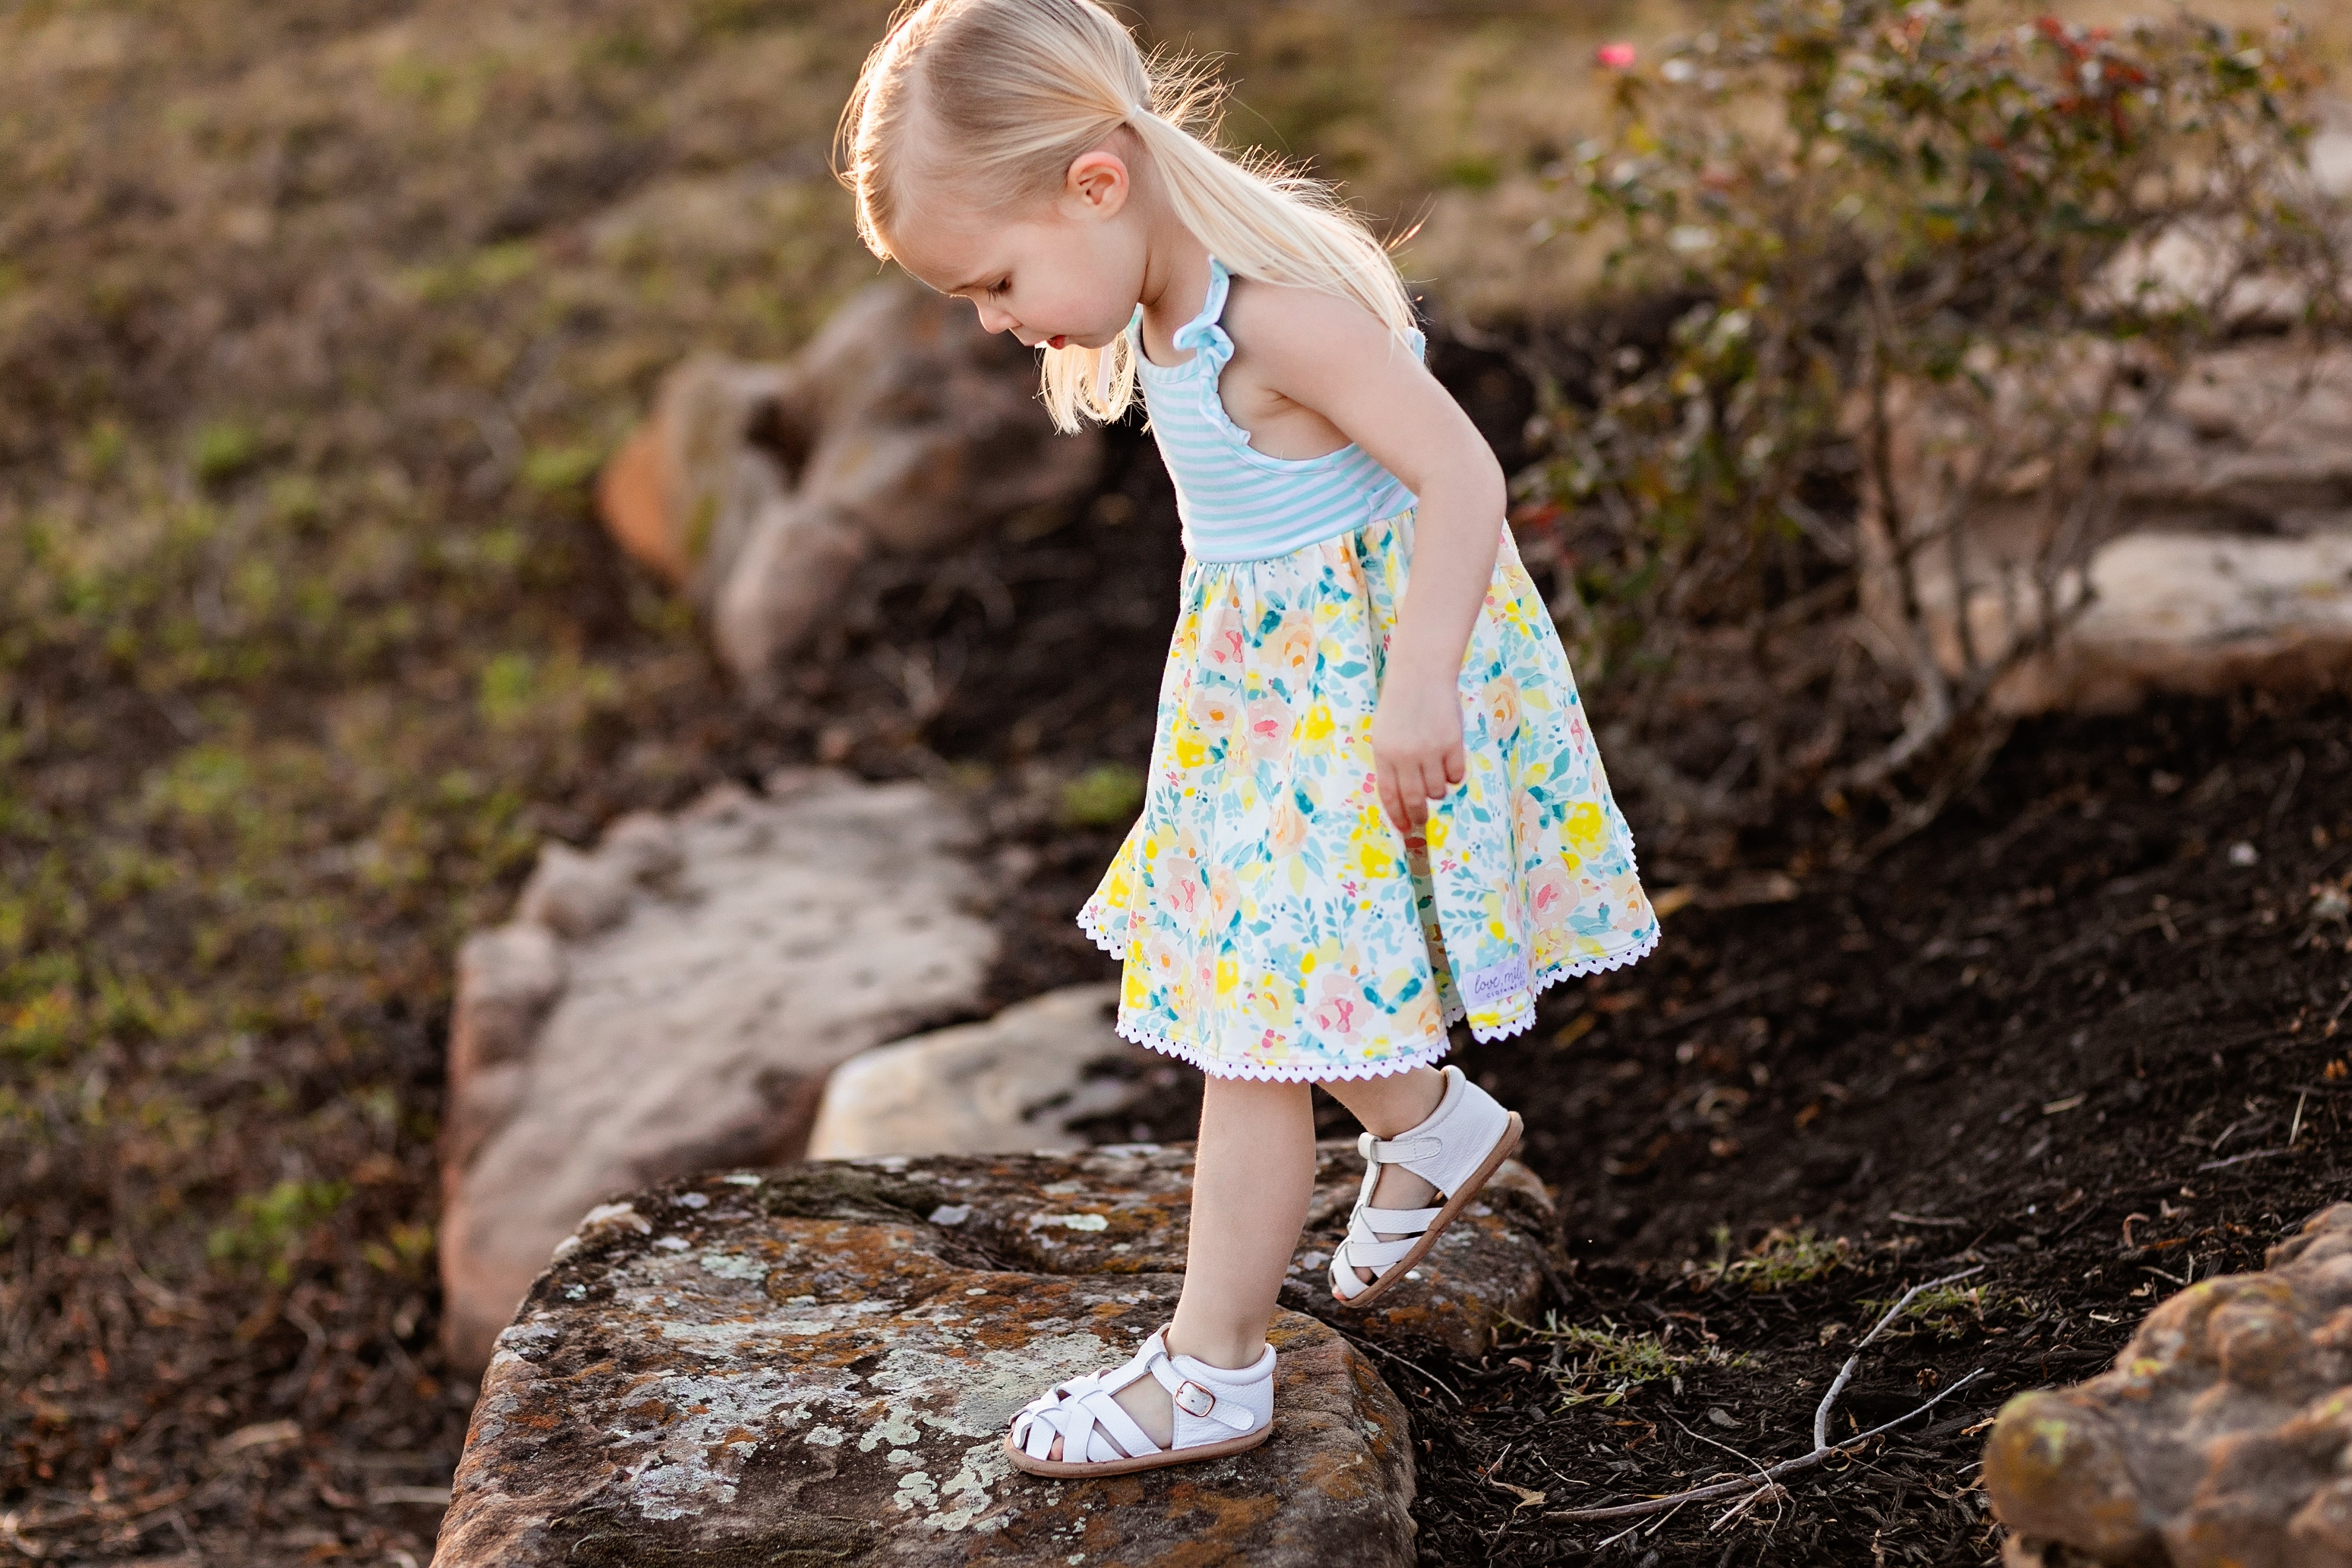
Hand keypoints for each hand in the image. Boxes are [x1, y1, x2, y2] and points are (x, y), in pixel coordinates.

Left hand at [1370, 675, 1465, 833]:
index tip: (1404, 830)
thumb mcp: (1384, 735)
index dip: (1398, 816)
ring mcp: (1429, 750)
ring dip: (1438, 791)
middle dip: (1419, 816)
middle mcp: (1405, 756)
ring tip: (1435, 778)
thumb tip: (1402, 800)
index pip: (1390, 795)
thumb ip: (1391, 764)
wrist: (1421, 676)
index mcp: (1383, 754)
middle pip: (1415, 799)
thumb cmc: (1401, 706)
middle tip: (1422, 821)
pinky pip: (1456, 775)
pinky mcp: (1452, 744)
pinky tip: (1450, 764)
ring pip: (1437, 790)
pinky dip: (1454, 776)